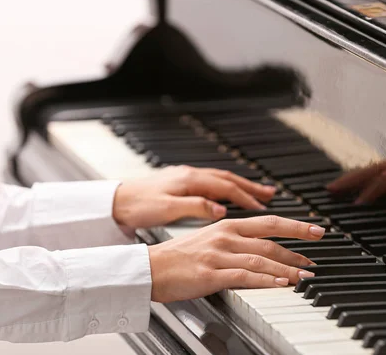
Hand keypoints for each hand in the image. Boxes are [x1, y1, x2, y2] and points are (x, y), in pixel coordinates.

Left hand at [113, 165, 275, 227]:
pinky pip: (211, 182)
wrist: (115, 200)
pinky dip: (225, 187)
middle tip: (271, 194)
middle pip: (228, 179)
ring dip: (240, 185)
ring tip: (256, 193)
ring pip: (220, 179)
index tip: (263, 206)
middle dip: (251, 187)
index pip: (226, 187)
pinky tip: (228, 195)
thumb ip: (195, 208)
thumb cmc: (137, 205)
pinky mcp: (180, 182)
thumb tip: (220, 210)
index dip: (246, 197)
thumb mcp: (166, 210)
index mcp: (189, 180)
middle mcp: (190, 175)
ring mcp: (185, 177)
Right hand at [147, 216, 324, 302]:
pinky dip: (265, 280)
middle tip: (315, 258)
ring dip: (286, 268)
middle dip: (297, 249)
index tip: (316, 230)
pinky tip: (280, 284)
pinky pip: (244, 276)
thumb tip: (263, 251)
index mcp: (227, 226)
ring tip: (304, 276)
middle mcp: (225, 236)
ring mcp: (218, 255)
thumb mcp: (210, 240)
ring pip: (261, 258)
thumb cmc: (178, 256)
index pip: (269, 222)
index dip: (296, 226)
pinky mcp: (211, 273)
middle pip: (270, 240)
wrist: (149, 268)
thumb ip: (236, 242)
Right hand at [327, 152, 385, 209]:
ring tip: (337, 188)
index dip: (370, 191)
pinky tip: (361, 186)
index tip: (355, 206)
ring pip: (376, 168)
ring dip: (356, 177)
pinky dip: (368, 177)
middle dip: (351, 179)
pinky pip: (384, 172)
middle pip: (374, 168)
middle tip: (329, 190)